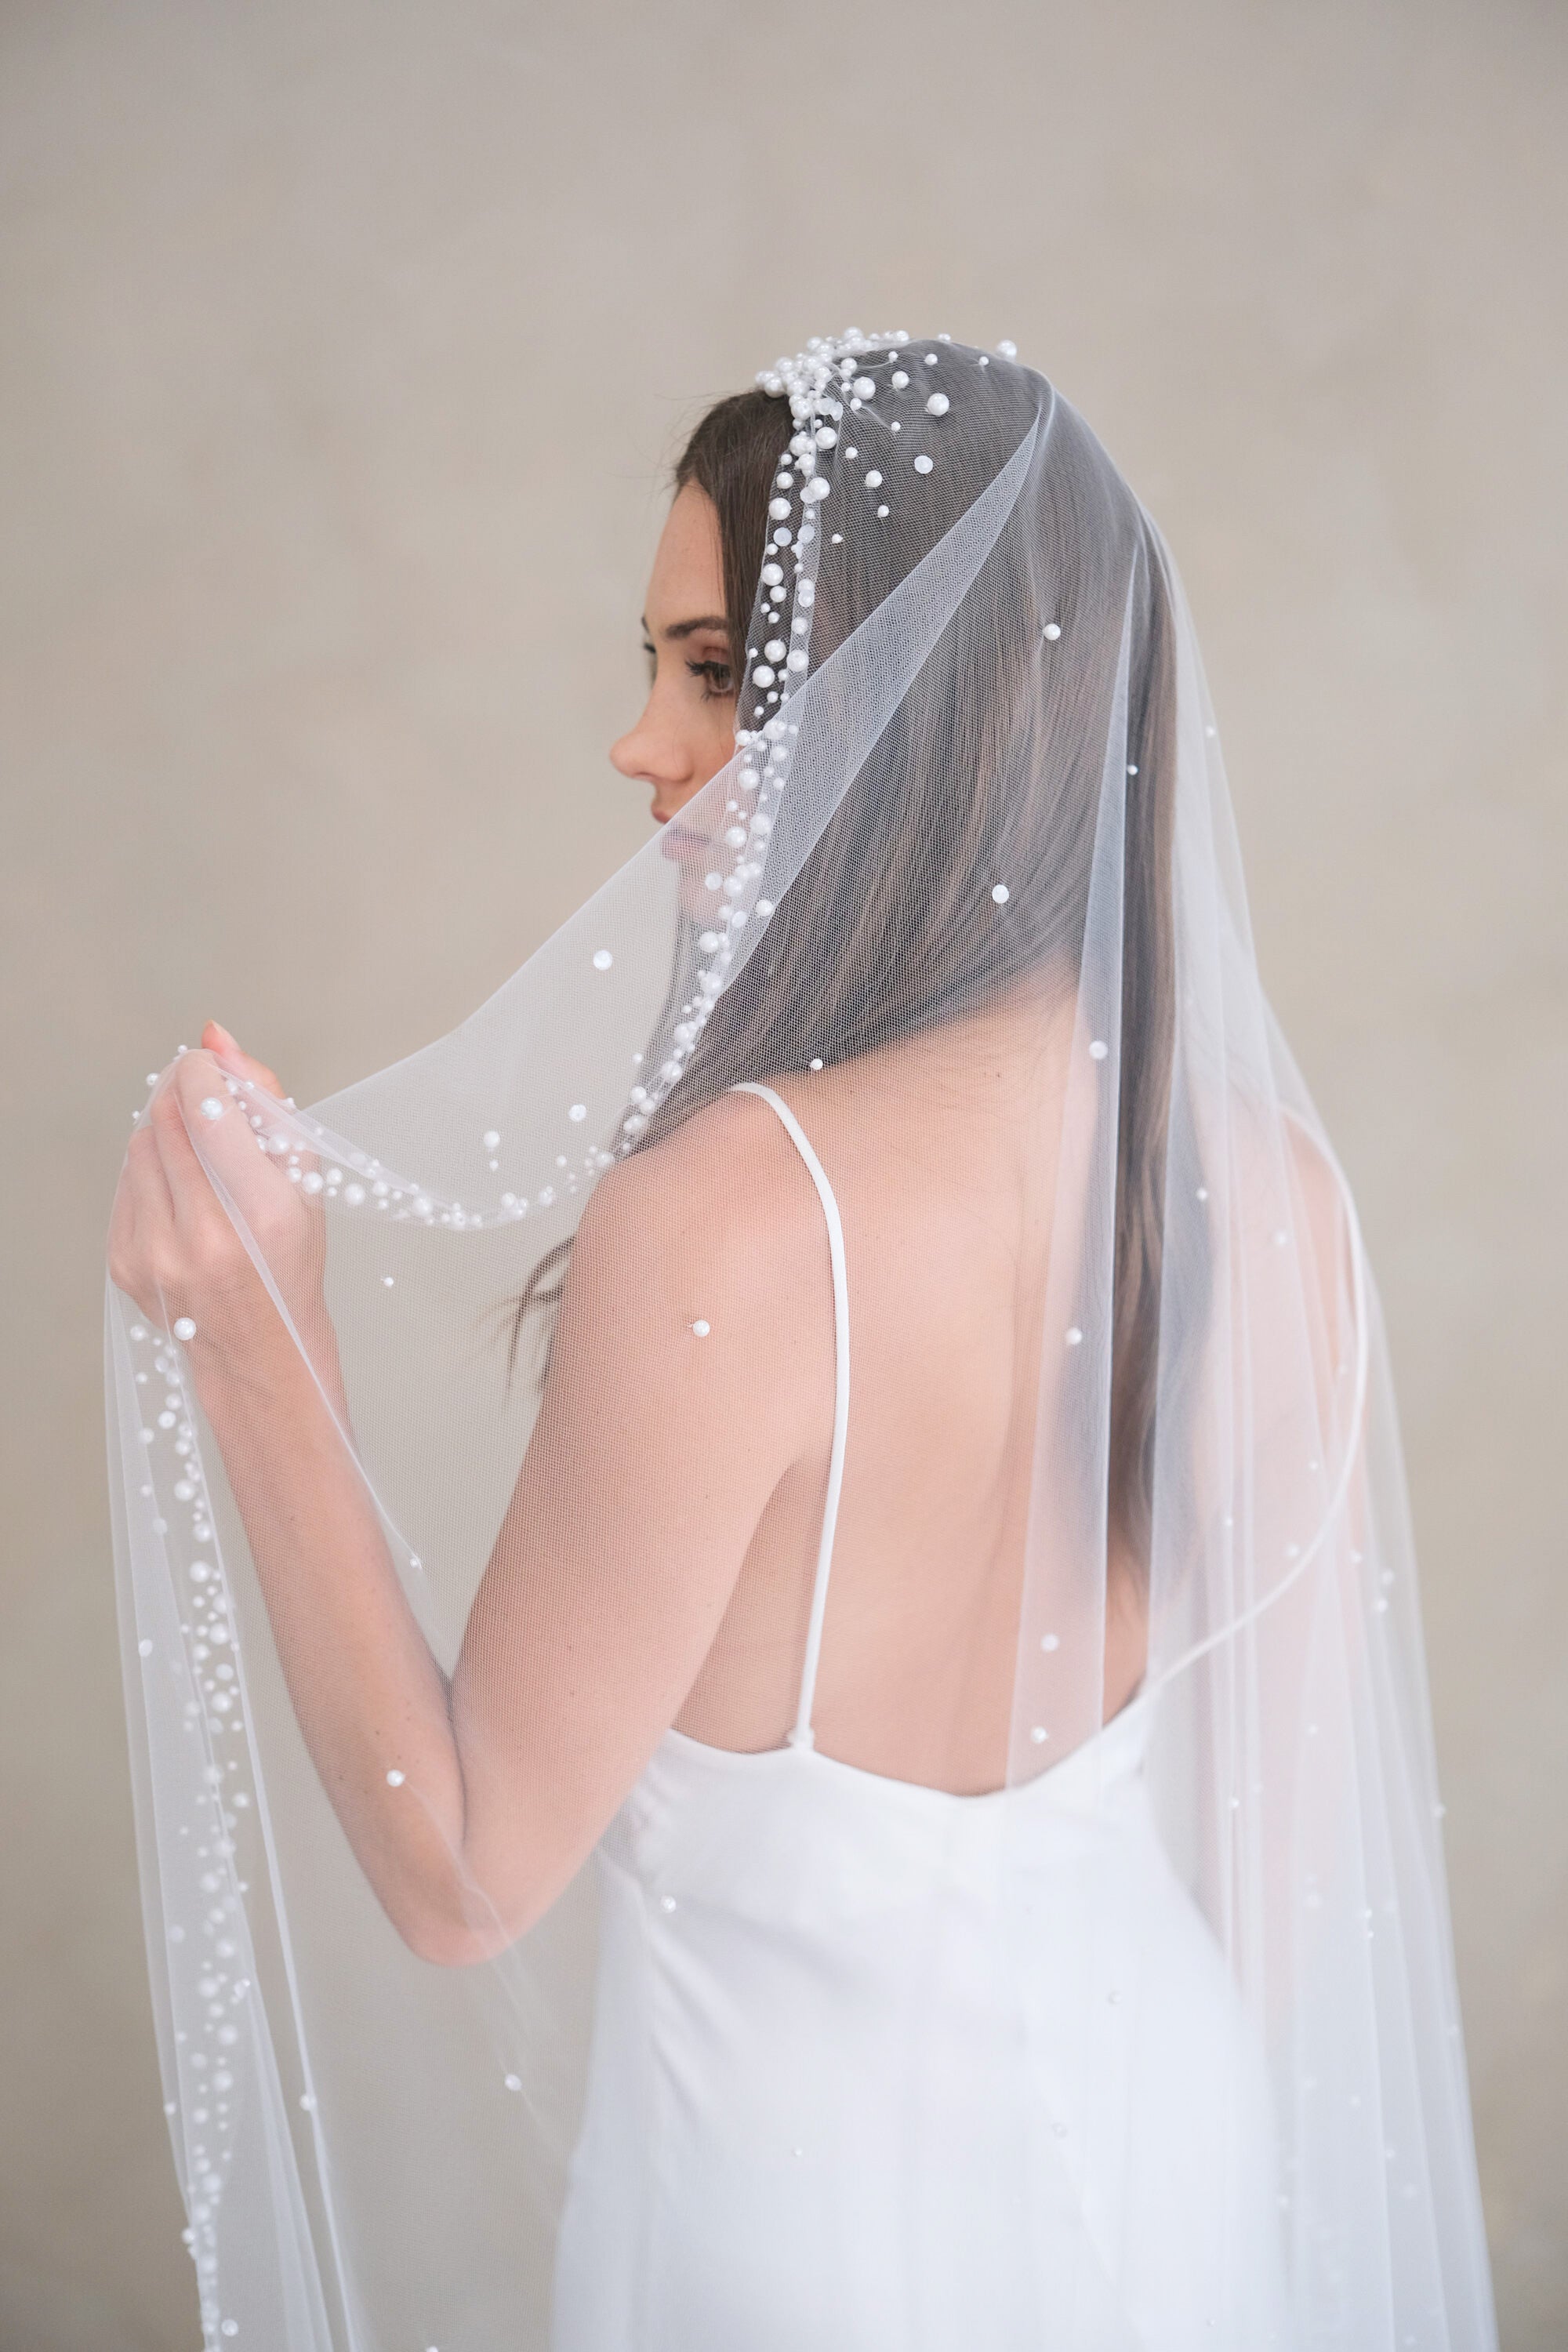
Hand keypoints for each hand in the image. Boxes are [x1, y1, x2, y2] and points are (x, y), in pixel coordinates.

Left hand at [108, 1023, 327, 1372]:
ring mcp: (158, 1255)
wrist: (261, 1352)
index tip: (209, 1063)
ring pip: (138, 1147)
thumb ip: (264, 1101)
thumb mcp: (303, 1180)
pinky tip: (178, 1184)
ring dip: (162, 1126)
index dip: (201, 1071)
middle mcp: (205, 1238)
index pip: (207, 1111)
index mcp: (262, 1215)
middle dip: (178, 1088)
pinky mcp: (126, 1265)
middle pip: (165, 1122)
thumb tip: (217, 1037)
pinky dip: (149, 1168)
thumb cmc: (291, 1261)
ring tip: (194, 1138)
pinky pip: (126, 1185)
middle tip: (197, 1083)